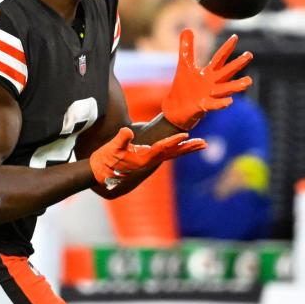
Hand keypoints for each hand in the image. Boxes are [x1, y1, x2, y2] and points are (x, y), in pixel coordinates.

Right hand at [89, 127, 206, 190]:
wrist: (100, 172)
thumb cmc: (105, 160)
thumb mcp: (111, 148)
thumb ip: (120, 139)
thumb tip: (127, 131)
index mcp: (143, 158)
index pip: (162, 148)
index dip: (173, 141)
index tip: (185, 134)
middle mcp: (149, 161)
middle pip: (173, 153)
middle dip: (188, 147)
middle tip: (204, 143)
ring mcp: (149, 161)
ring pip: (172, 154)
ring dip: (187, 149)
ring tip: (201, 144)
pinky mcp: (147, 159)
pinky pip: (166, 154)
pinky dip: (177, 150)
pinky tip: (184, 146)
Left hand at [162, 30, 252, 129]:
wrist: (176, 108)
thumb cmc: (184, 87)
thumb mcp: (184, 65)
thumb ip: (187, 49)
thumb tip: (187, 29)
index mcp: (209, 73)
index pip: (220, 58)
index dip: (226, 48)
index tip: (235, 36)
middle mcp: (213, 83)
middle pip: (227, 72)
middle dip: (237, 64)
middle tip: (249, 54)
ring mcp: (210, 95)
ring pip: (225, 90)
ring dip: (236, 86)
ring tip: (248, 81)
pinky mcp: (203, 106)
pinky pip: (213, 105)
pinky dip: (221, 103)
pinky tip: (229, 101)